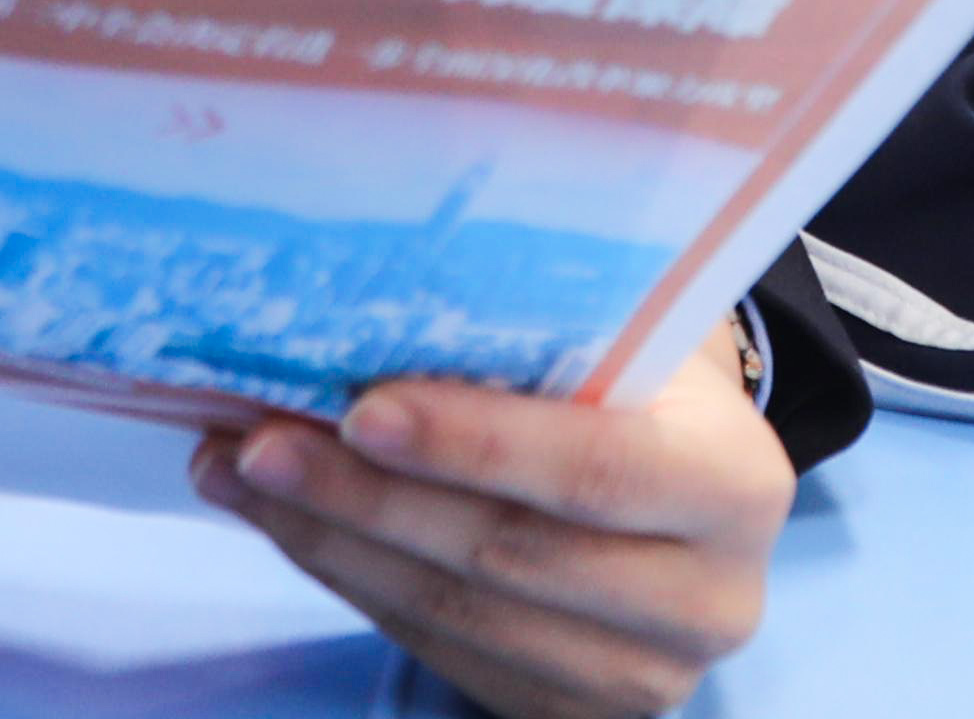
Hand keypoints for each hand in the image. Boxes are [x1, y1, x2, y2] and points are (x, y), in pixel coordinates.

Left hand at [191, 330, 786, 718]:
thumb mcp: (634, 341)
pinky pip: (436, 650)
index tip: (362, 407)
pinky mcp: (568, 715)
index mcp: (736, 486)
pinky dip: (347, 581)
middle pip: (505, 555)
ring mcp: (640, 680)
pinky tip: (283, 520)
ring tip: (237, 469)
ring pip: (453, 615)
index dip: (474, 443)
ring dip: (328, 540)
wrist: (686, 500)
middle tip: (256, 435)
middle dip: (364, 494)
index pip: (594, 471)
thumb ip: (549, 332)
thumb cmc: (646, 388)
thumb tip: (374, 295)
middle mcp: (706, 603)